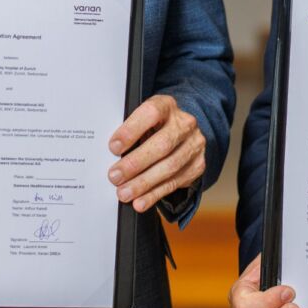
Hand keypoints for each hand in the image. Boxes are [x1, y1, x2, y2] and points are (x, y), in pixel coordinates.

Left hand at [107, 94, 205, 211]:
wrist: (182, 134)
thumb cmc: (154, 128)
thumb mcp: (143, 121)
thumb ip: (130, 132)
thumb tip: (109, 155)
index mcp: (167, 106)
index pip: (151, 113)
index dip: (131, 130)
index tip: (114, 147)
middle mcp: (184, 124)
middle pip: (162, 144)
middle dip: (135, 163)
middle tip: (115, 176)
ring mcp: (194, 145)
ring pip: (169, 166)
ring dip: (143, 183)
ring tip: (124, 193)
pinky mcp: (197, 165)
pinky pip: (174, 183)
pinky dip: (154, 194)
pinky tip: (140, 201)